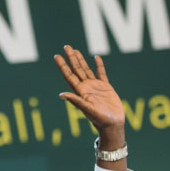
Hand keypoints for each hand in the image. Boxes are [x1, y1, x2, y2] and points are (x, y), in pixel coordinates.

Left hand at [54, 45, 126, 169]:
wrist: (112, 124)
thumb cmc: (99, 119)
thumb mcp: (86, 109)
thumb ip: (76, 101)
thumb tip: (61, 95)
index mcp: (80, 91)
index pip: (69, 75)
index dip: (62, 66)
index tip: (57, 56)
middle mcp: (86, 87)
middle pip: (76, 69)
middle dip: (71, 58)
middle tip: (66, 46)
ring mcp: (95, 86)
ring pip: (86, 70)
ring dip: (81, 60)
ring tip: (75, 50)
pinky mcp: (106, 87)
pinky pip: (101, 73)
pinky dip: (99, 65)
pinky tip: (96, 57)